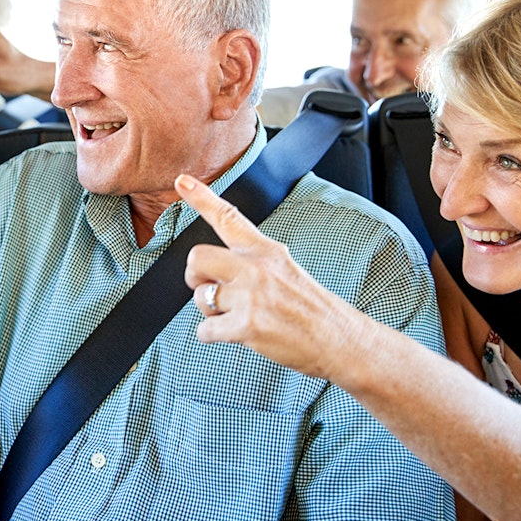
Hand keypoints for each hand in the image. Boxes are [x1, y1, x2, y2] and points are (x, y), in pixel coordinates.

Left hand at [175, 173, 366, 379]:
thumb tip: (219, 273)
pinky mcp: (247, 326)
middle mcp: (256, 268)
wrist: (339, 339)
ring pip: (200, 297)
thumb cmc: (311, 309)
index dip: (201, 197)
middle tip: (209, 290)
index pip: (228, 217)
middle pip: (197, 258)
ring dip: (210, 312)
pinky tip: (236, 335)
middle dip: (194, 277)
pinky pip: (205, 330)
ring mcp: (251, 296)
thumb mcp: (285, 269)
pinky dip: (213, 336)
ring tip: (235, 318)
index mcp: (266, 251)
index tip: (181, 182)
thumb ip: (252, 264)